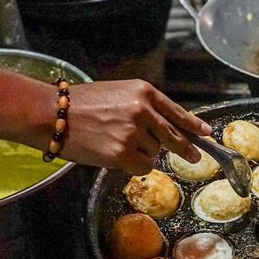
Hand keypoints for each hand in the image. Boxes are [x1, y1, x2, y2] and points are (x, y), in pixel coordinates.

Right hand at [60, 80, 211, 174]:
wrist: (52, 114)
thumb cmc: (80, 104)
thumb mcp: (118, 94)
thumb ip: (144, 108)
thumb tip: (166, 128)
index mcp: (144, 92)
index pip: (176, 111)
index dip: (193, 125)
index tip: (206, 133)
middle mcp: (143, 110)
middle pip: (174, 136)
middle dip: (185, 149)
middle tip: (194, 157)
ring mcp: (134, 132)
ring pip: (155, 153)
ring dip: (142, 154)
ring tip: (116, 143)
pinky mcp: (124, 153)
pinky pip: (144, 167)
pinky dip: (135, 167)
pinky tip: (117, 157)